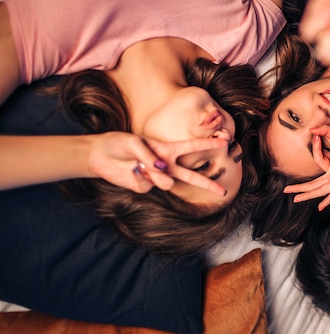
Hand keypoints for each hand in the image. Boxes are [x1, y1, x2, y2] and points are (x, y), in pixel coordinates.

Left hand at [88, 132, 227, 194]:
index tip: (225, 142)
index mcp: (167, 149)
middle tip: (223, 192)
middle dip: (207, 184)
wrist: (99, 156)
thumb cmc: (119, 144)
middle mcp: (165, 164)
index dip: (208, 144)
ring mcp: (156, 177)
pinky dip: (141, 176)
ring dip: (156, 174)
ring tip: (140, 164)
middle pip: (191, 176)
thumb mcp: (134, 142)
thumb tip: (162, 171)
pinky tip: (132, 170)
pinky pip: (149, 184)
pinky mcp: (145, 186)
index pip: (192, 147)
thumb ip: (150, 155)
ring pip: (168, 183)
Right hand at [283, 125, 329, 209]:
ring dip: (307, 195)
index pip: (317, 160)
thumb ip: (325, 131)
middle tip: (286, 191)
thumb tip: (312, 129)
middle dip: (299, 188)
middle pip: (313, 184)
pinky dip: (327, 199)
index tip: (317, 135)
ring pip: (319, 190)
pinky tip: (320, 207)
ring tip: (295, 199)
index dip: (315, 147)